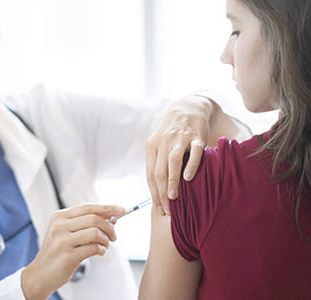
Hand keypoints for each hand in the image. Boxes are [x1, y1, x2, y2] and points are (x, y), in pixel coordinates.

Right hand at [21, 204, 124, 299]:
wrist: (40, 274)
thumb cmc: (57, 252)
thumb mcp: (66, 233)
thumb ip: (85, 223)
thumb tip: (110, 216)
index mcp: (59, 217)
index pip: (88, 207)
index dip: (107, 208)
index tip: (121, 210)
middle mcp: (59, 226)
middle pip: (94, 219)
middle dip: (109, 227)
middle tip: (114, 235)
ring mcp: (62, 241)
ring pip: (95, 233)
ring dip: (106, 240)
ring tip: (105, 245)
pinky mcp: (67, 256)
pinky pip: (93, 248)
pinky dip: (101, 250)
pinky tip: (99, 252)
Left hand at [146, 95, 213, 214]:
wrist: (188, 108)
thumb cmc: (172, 132)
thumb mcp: (160, 144)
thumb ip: (158, 163)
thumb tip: (157, 191)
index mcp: (152, 146)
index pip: (150, 175)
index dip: (154, 194)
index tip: (159, 209)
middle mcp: (163, 142)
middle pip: (159, 171)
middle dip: (161, 193)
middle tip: (167, 209)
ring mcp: (179, 138)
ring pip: (173, 163)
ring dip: (172, 182)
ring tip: (174, 198)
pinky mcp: (196, 136)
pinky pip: (194, 153)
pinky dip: (191, 166)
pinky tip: (188, 178)